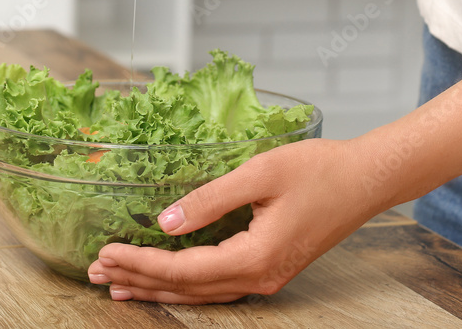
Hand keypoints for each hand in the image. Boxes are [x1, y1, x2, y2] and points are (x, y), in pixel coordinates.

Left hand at [86, 138, 385, 303]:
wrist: (365, 179)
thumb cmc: (318, 169)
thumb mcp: (259, 173)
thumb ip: (210, 199)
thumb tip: (165, 222)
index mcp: (254, 257)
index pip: (183, 270)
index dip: (140, 263)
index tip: (105, 252)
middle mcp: (258, 277)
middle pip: (186, 287)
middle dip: (138, 280)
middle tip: (96, 272)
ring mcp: (266, 277)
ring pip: (200, 292)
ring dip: (157, 287)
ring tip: (118, 285)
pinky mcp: (270, 268)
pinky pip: (217, 285)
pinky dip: (184, 284)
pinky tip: (166, 281)